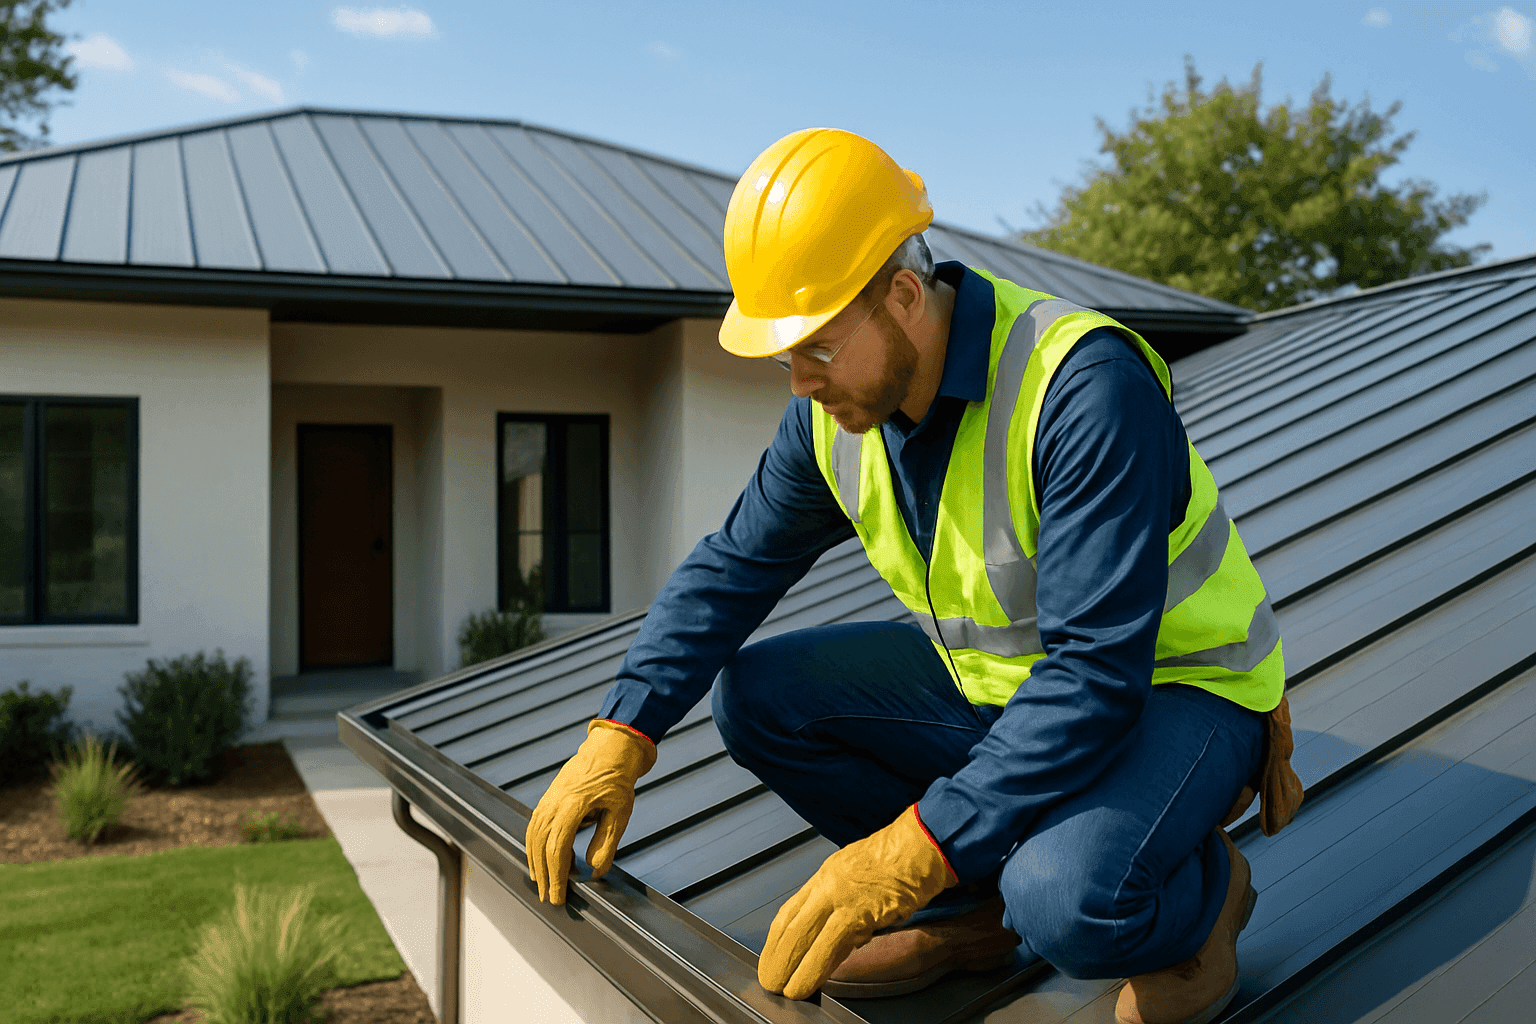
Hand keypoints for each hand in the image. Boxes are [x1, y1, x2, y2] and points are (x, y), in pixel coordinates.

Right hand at [525, 719, 655, 904]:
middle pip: (541, 846)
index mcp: (573, 805)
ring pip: (534, 837)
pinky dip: (537, 846)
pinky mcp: (547, 798)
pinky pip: (535, 827)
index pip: (557, 848)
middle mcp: (554, 802)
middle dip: (544, 875)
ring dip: (537, 862)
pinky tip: (546, 859)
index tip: (559, 896)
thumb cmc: (618, 777)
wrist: (610, 748)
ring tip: (546, 883)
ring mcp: (548, 799)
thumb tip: (595, 871)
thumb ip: (606, 843)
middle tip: (551, 898)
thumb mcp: (621, 812)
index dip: (556, 876)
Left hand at [759, 804, 957, 999]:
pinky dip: (814, 969)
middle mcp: (827, 885)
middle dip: (777, 957)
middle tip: (770, 980)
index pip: (789, 912)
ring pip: (802, 938)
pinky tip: (807, 983)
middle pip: (790, 927)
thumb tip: (838, 935)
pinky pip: (828, 947)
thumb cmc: (900, 857)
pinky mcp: (858, 913)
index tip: (770, 956)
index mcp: (826, 875)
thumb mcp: (859, 875)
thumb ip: (845, 904)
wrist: (922, 846)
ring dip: (790, 967)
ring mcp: (840, 898)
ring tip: (783, 989)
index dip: (776, 939)